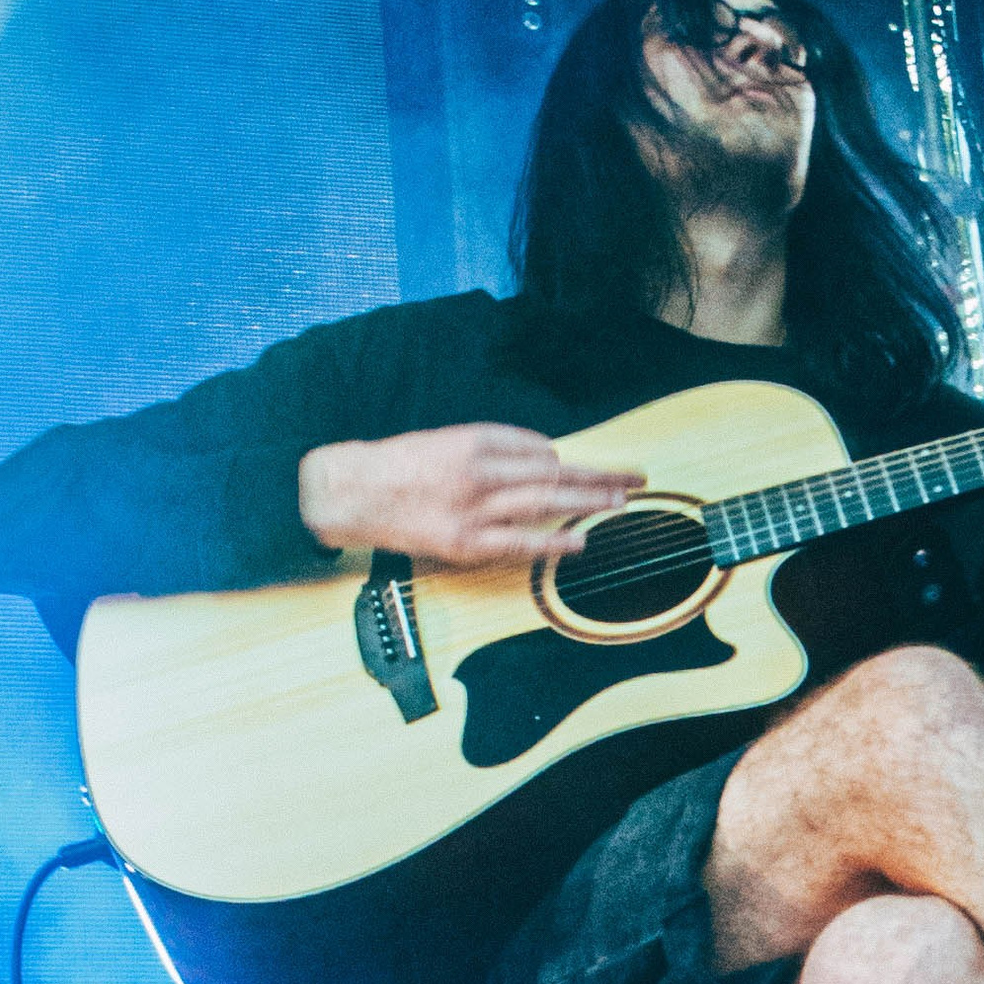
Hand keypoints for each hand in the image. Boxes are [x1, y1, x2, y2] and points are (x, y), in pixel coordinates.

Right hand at [299, 424, 644, 568]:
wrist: (350, 492)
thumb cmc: (395, 466)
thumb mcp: (443, 440)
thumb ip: (488, 450)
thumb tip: (538, 460)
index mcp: (474, 440)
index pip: (536, 447)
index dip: (563, 460)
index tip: (584, 469)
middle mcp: (481, 472)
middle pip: (554, 472)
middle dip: (598, 475)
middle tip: (633, 477)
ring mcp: (475, 509)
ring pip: (545, 502)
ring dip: (589, 502)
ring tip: (621, 502)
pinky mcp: (466, 542)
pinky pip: (519, 542)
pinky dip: (554, 541)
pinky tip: (582, 540)